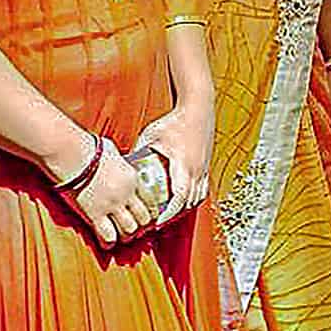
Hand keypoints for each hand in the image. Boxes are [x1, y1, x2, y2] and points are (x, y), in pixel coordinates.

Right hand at [67, 137, 154, 247]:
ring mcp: (111, 206)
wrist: (74, 156)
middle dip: (141, 226)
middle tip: (137, 230)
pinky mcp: (94, 214)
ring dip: (127, 235)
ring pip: (128, 229)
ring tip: (124, 237)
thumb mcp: (114, 154)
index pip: (150, 201)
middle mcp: (126, 194)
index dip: (151, 212)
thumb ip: (120, 163)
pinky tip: (108, 243)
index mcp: (133, 178)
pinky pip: (107, 235)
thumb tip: (119, 162)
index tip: (148, 217)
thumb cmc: (92, 150)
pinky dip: (109, 242)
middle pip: (142, 218)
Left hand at [132, 101, 213, 225]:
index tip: (157, 223)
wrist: (198, 108)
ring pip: (198, 198)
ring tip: (169, 214)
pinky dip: (194, 199)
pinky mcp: (207, 164)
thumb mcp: (151, 135)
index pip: (179, 196)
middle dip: (174, 215)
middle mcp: (196, 168)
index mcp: (182, 163)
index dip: (169, 213)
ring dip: (185, 208)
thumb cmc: (173, 120)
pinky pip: (203, 189)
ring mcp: (204, 167)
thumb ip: (138, 151)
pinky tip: (184, 201)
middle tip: (158, 222)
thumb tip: (122, 166)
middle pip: (188, 202)